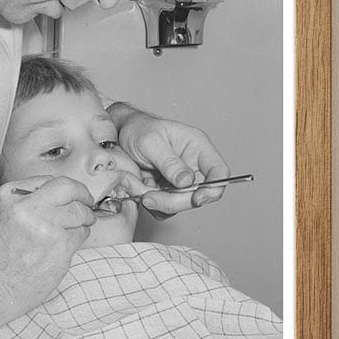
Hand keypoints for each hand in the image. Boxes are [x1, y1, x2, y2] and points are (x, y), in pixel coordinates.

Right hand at [0, 175, 95, 338]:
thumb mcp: (0, 213)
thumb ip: (25, 197)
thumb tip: (58, 191)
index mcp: (10, 195)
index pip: (49, 180)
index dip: (65, 188)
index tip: (72, 194)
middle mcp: (28, 207)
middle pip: (69, 189)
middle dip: (83, 195)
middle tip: (87, 202)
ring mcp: (46, 227)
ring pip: (80, 213)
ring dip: (83, 219)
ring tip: (76, 227)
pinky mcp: (61, 247)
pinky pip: (81, 234)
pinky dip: (78, 238)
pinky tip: (65, 246)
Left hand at [110, 104, 229, 216]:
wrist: (118, 135)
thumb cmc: (137, 129)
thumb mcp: (151, 141)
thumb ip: (169, 162)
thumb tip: (187, 182)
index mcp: (197, 148)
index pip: (219, 172)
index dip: (214, 188)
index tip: (196, 198)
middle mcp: (192, 166)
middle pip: (198, 195)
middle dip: (173, 201)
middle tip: (148, 197)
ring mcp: (180, 181)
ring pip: (179, 205)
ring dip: (157, 202)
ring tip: (137, 187)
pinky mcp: (166, 192)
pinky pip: (164, 209)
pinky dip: (150, 204)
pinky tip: (137, 190)